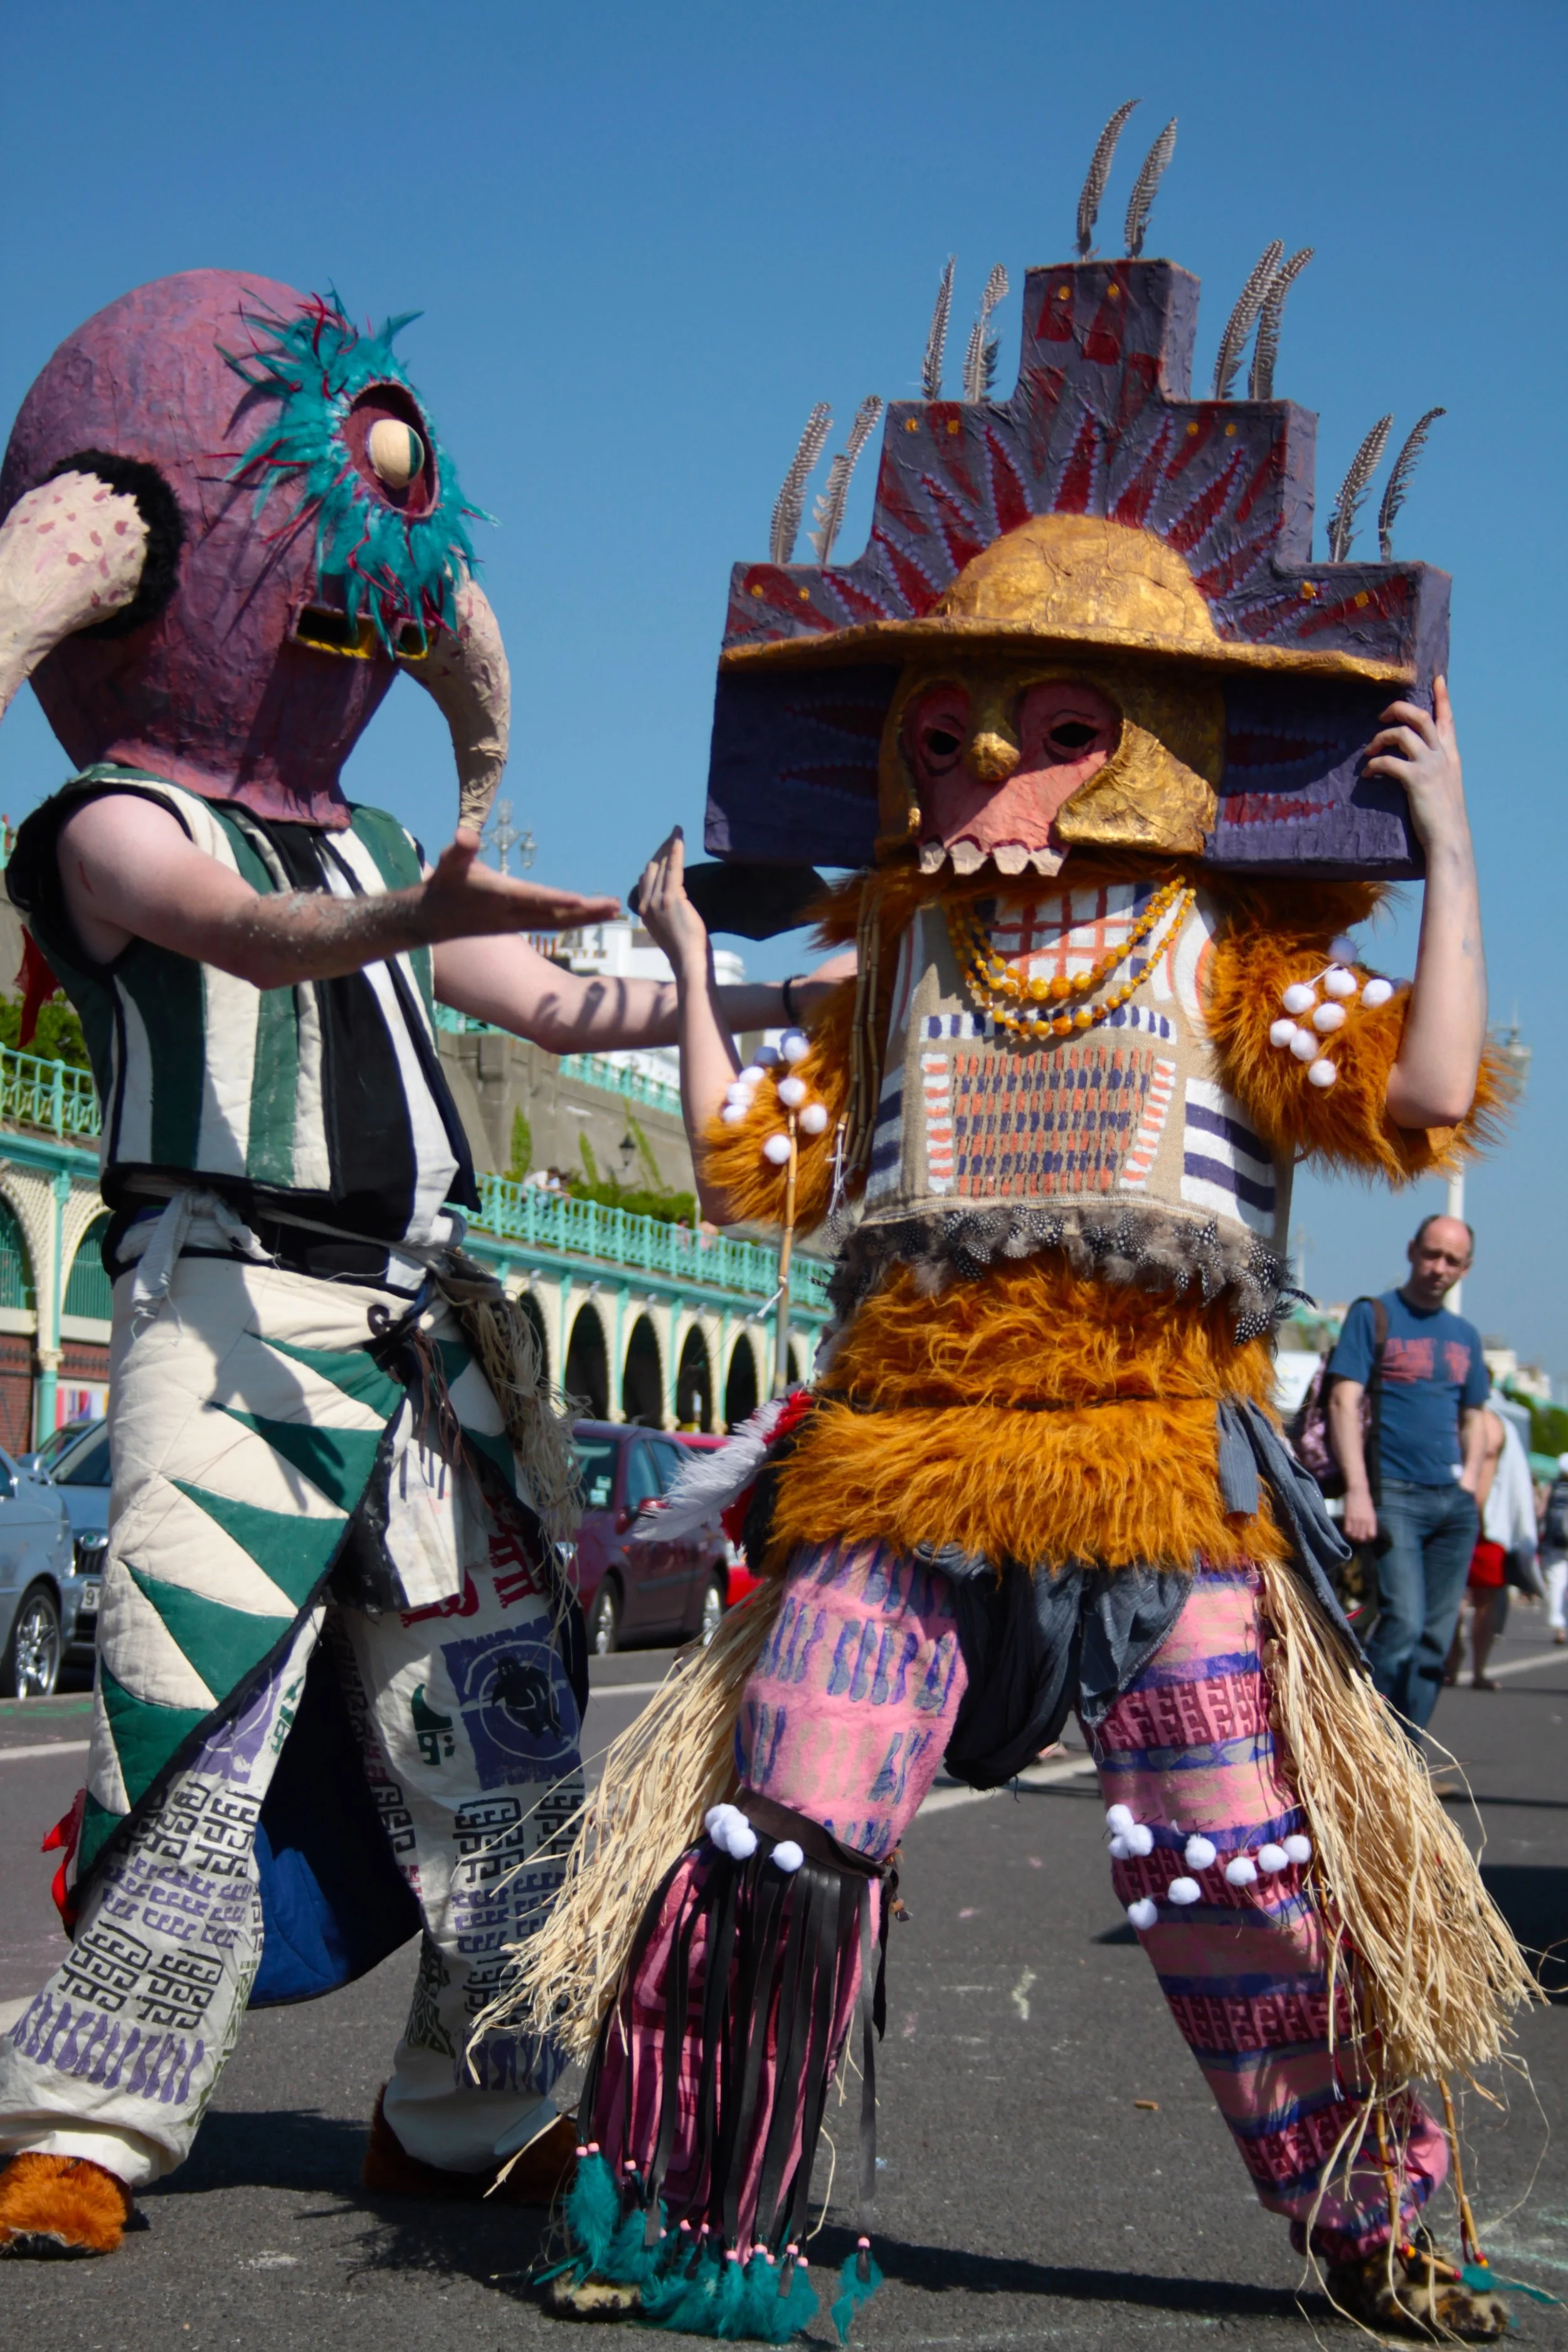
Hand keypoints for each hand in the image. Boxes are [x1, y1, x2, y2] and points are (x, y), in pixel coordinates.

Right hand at [421, 829, 618, 941]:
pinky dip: (574, 920)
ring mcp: (518, 923)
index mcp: (498, 896)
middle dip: (586, 912)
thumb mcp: (448, 862)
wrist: (432, 919)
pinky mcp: (520, 926)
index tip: (581, 900)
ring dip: (586, 918)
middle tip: (615, 906)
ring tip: (614, 910)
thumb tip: (464, 835)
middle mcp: (512, 914)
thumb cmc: (445, 884)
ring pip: (558, 922)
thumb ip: (460, 848)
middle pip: (555, 915)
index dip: (557, 899)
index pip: (532, 898)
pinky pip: (553, 925)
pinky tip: (592, 916)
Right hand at [636, 828, 709, 977]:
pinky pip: (673, 868)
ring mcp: (657, 900)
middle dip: (661, 850)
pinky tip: (679, 838)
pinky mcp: (672, 898)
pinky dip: (676, 851)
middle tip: (673, 836)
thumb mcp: (669, 927)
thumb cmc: (685, 948)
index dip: (655, 861)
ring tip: (677, 833)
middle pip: (651, 868)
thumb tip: (672, 900)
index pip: (646, 878)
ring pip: (661, 865)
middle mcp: (646, 903)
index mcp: (644, 910)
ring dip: (669, 846)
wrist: (688, 961)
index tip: (664, 850)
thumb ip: (665, 911)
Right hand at [1343, 1490, 1378, 1545]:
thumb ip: (1370, 1521)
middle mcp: (1365, 1522)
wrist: (1358, 1491)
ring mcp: (1356, 1520)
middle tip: (1357, 1537)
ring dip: (1353, 1537)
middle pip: (1362, 1537)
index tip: (1366, 1538)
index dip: (1368, 1539)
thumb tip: (1367, 1530)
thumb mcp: (1371, 1512)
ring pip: (1354, 1535)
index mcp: (1372, 1520)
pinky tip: (1348, 1531)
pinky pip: (1347, 1530)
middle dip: (1359, 1540)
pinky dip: (1347, 1533)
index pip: (1371, 1535)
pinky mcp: (1348, 1517)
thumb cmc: (1365, 1500)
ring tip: (1352, 1535)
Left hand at [1364, 677, 1467, 852]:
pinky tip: (1369, 774)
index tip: (1437, 677)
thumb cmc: (1443, 819)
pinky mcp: (1416, 779)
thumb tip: (1415, 764)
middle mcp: (1443, 756)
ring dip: (1381, 738)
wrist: (1448, 839)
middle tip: (1382, 716)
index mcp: (1451, 756)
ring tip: (1369, 752)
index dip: (1442, 697)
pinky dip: (1375, 765)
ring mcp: (1431, 766)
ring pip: (1403, 733)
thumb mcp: (1445, 787)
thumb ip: (1435, 770)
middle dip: (1398, 709)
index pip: (1448, 719)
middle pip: (1421, 717)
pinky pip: (1389, 761)